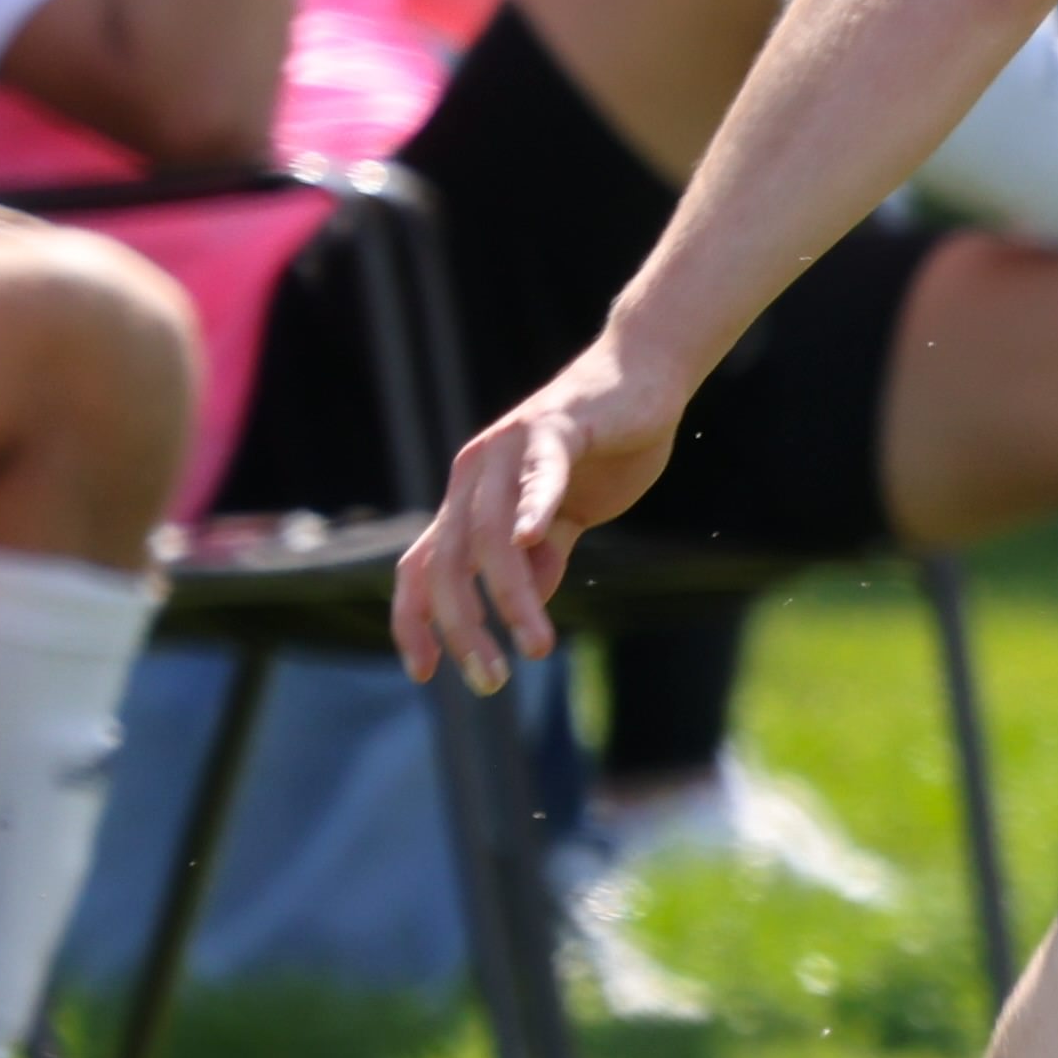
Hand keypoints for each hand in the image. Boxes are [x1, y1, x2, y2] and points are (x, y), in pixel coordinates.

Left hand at [395, 346, 686, 690]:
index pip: (421, 567)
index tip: (425, 674)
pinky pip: (540, 472)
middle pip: (447, 562)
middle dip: (464, 628)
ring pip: (490, 534)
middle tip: (490, 680)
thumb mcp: (567, 519)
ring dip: (509, 596)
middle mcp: (475, 475)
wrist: (642, 377)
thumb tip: (525, 608)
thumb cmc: (603, 449)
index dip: (415, 621)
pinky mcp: (555, 426)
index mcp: (470, 499)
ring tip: (535, 645)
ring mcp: (509, 448)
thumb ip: (541, 558)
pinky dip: (534, 505)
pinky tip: (535, 538)